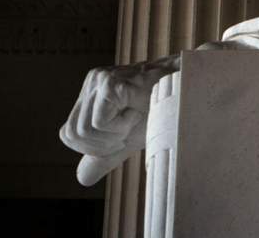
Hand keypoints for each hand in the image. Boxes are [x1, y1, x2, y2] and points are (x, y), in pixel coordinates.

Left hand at [59, 59, 176, 185]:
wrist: (189, 92)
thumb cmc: (163, 112)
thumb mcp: (129, 138)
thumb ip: (104, 155)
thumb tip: (82, 178)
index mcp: (92, 93)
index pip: (69, 134)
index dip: (93, 147)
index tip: (122, 136)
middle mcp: (92, 82)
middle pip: (73, 134)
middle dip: (103, 145)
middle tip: (129, 129)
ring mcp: (99, 79)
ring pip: (84, 130)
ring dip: (113, 135)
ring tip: (134, 119)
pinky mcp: (110, 83)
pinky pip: (99, 123)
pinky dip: (120, 127)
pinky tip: (138, 112)